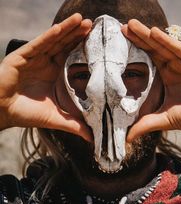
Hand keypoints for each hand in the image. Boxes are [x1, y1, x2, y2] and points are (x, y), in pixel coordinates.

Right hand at [0, 13, 92, 140]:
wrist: (2, 112)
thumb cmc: (27, 113)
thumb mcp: (57, 118)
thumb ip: (75, 125)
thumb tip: (94, 138)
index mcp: (55, 73)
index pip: (72, 56)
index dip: (84, 47)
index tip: (100, 40)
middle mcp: (46, 62)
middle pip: (66, 44)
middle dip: (79, 34)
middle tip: (95, 24)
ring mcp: (34, 58)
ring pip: (54, 40)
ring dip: (68, 29)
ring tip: (82, 19)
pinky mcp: (22, 57)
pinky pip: (38, 44)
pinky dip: (50, 35)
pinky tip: (61, 27)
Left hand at [121, 20, 180, 140]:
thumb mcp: (165, 119)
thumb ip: (146, 124)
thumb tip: (127, 138)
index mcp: (167, 75)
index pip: (148, 58)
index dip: (135, 49)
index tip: (118, 40)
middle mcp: (175, 66)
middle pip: (154, 48)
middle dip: (138, 37)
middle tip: (121, 26)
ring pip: (164, 46)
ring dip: (149, 35)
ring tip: (132, 25)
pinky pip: (180, 50)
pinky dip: (168, 42)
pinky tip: (155, 33)